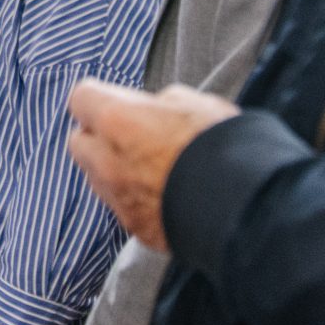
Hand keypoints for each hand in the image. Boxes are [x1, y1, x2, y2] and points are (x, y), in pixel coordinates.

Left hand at [66, 79, 239, 251]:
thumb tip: (152, 111)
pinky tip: (163, 195)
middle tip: (130, 133)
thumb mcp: (194, 103)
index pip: (81, 98)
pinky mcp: (135, 227)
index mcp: (117, 121)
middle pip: (79, 141)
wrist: (244, 208)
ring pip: (97, 177)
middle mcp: (107, 161)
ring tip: (150, 167)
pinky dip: (133, 198)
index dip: (99, 97)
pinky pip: (120, 206)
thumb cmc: (222, 145)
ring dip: (111, 168)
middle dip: (98, 135)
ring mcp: (118, 198)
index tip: (116, 101)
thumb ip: (159, 104)